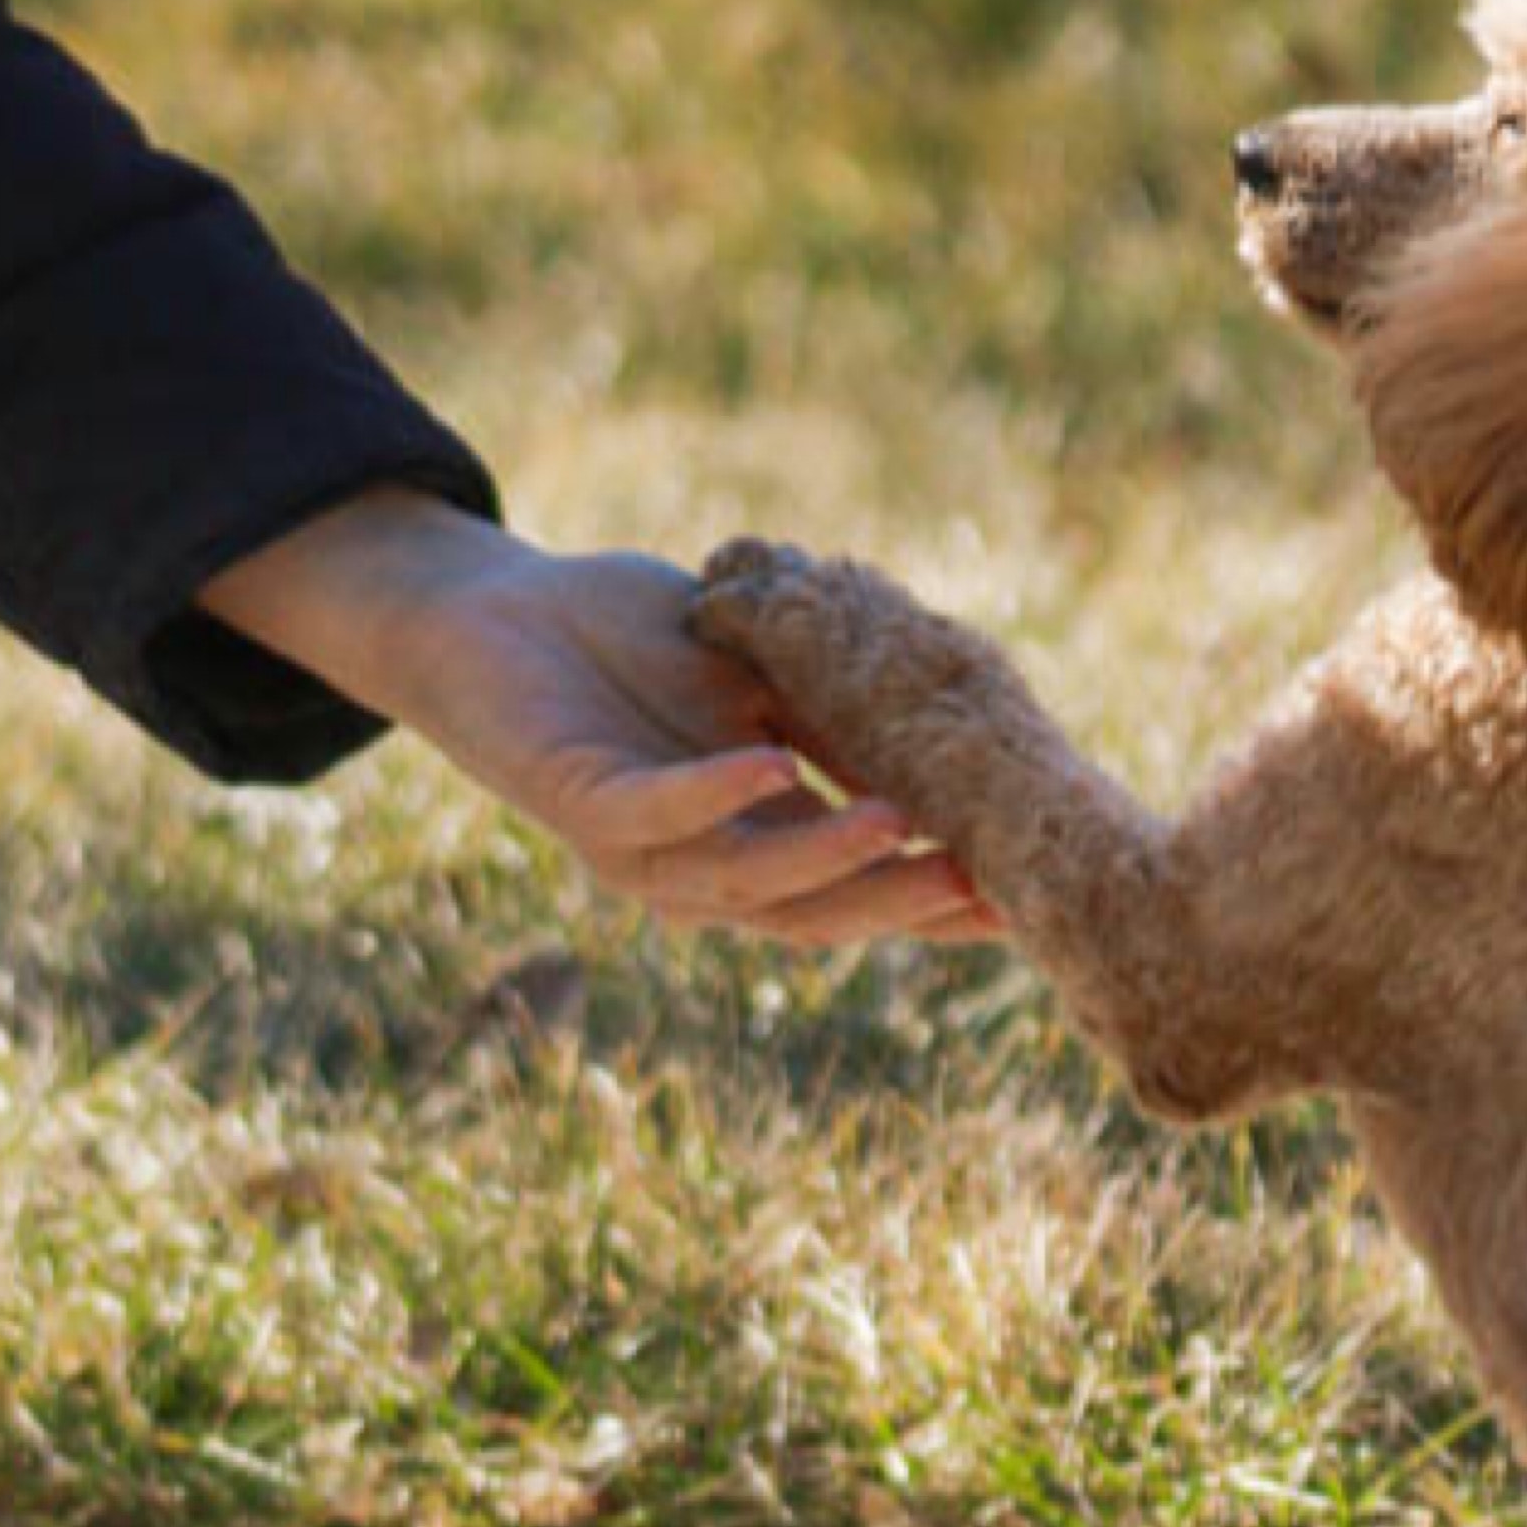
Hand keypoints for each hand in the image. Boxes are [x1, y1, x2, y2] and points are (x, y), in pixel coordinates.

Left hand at [201, 491, 999, 946]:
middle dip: (902, 902)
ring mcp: (638, 847)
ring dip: (825, 860)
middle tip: (991, 883)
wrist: (496, 612)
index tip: (1029, 894)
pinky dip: (714, 795)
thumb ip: (845, 720)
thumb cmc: (637, 643)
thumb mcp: (770, 678)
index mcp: (756, 843)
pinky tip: (774, 765)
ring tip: (907, 828)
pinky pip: (652, 815)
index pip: (861, 892)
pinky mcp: (576, 801)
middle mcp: (700, 868)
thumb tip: (961, 746)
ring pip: (743, 883)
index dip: (938, 904)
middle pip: (815, 914)